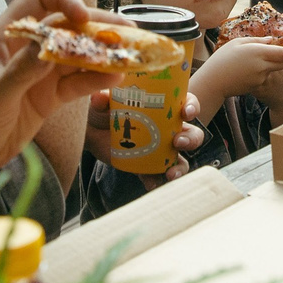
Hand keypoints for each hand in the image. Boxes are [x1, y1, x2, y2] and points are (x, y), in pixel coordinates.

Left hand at [0, 0, 118, 184]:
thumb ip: (22, 69)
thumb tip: (50, 43)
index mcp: (6, 35)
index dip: (64, 0)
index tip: (82, 16)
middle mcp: (26, 48)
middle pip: (67, 26)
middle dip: (97, 26)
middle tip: (128, 31)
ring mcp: (39, 72)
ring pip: (77, 55)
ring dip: (103, 55)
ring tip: (130, 58)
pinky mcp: (47, 96)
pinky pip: (76, 82)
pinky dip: (96, 80)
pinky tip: (115, 80)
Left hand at [84, 88, 203, 192]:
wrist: (90, 131)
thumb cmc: (103, 109)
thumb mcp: (103, 101)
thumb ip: (102, 99)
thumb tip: (100, 98)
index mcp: (164, 108)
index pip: (186, 104)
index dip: (192, 107)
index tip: (186, 112)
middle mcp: (167, 129)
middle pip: (191, 134)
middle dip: (190, 139)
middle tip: (178, 142)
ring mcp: (159, 149)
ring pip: (180, 159)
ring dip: (180, 167)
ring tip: (171, 173)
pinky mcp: (146, 165)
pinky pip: (156, 175)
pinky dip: (156, 181)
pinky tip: (151, 185)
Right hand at [191, 40, 282, 119]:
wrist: (214, 81)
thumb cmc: (223, 58)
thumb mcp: (238, 43)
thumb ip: (257, 40)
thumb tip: (271, 41)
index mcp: (259, 52)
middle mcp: (262, 66)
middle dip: (282, 58)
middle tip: (274, 52)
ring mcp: (260, 78)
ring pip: (272, 70)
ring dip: (268, 65)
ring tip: (251, 61)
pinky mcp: (256, 86)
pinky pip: (263, 77)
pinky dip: (259, 73)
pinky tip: (245, 71)